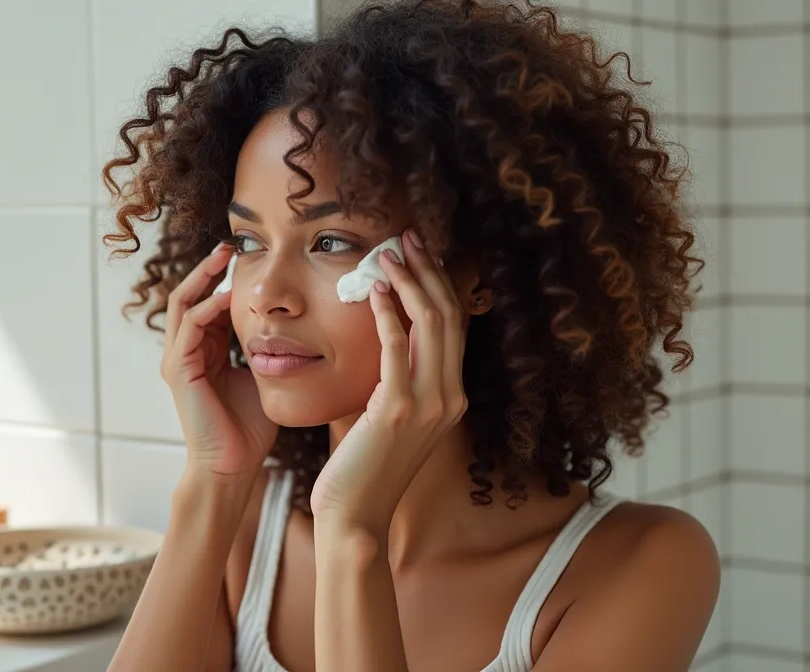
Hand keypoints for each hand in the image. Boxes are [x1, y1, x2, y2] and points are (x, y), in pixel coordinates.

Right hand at [161, 243, 277, 479]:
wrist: (233, 466)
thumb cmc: (250, 428)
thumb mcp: (262, 376)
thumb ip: (266, 349)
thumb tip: (294, 325)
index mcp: (205, 351)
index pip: (209, 302)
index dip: (225, 277)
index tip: (250, 256)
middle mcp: (186, 351)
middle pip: (190, 294)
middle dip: (209, 268)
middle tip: (231, 244)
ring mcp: (178, 360)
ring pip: (183, 303)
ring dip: (203, 277)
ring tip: (225, 256)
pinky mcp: (179, 371)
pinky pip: (190, 328)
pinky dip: (208, 307)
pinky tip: (229, 295)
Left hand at [309, 229, 467, 532]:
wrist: (355, 515)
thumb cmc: (364, 469)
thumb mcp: (391, 419)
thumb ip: (399, 382)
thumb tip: (388, 339)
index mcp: (452, 397)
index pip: (454, 326)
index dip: (439, 284)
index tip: (420, 253)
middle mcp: (450, 397)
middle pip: (448, 315)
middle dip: (429, 271)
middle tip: (406, 238)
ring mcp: (429, 404)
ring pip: (430, 323)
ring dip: (409, 282)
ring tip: (388, 254)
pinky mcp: (397, 409)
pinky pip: (397, 346)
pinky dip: (388, 313)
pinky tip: (375, 292)